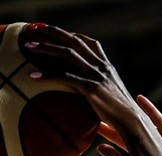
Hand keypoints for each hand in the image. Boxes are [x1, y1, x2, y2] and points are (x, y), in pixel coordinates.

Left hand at [19, 24, 140, 139]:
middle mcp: (101, 66)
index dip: (72, 35)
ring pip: (67, 54)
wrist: (133, 121)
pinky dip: (47, 75)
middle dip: (54, 32)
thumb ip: (98, 87)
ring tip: (28, 47)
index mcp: (107, 66)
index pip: (89, 42)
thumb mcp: (111, 94)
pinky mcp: (91, 88)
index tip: (56, 32)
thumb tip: (86, 91)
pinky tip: (33, 76)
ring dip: (46, 48)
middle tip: (36, 28)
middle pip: (74, 41)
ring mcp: (96, 75)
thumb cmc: (121, 113)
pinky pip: (65, 77)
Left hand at [96, 95, 161, 155]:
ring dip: (131, 110)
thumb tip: (100, 147)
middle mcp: (148, 143)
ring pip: (142, 121)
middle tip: (99, 102)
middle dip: (116, 115)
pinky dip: (150, 109)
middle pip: (128, 125)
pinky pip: (159, 120)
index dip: (106, 128)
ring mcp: (160, 138)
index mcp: (137, 153)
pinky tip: (139, 99)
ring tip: (117, 98)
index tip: (92, 119)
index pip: (118, 137)